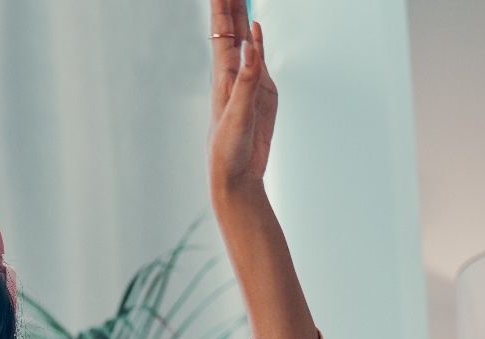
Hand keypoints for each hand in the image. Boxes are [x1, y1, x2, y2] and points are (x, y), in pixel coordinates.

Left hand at [208, 2, 276, 195]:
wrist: (237, 175)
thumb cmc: (228, 150)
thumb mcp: (238, 114)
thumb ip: (246, 79)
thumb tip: (251, 43)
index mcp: (224, 75)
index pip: (222, 31)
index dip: (222, 6)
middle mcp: (234, 73)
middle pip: (232, 29)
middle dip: (231, 3)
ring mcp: (249, 81)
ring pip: (246, 40)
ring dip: (241, 16)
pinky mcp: (262, 93)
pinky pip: (260, 60)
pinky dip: (259, 41)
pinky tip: (256, 28)